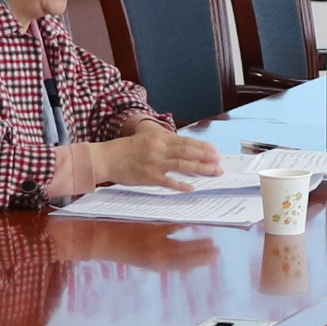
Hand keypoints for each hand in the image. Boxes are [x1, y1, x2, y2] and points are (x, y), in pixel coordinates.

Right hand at [92, 120, 221, 187]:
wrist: (106, 158)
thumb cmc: (125, 149)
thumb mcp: (146, 139)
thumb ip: (163, 142)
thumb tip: (181, 148)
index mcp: (159, 137)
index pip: (185, 142)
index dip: (202, 146)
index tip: (214, 150)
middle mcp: (159, 148)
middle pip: (188, 152)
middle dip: (206, 157)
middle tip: (219, 162)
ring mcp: (155, 163)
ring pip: (183, 165)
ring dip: (200, 168)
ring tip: (213, 171)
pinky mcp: (149, 177)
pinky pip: (168, 181)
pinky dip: (181, 184)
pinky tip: (192, 188)